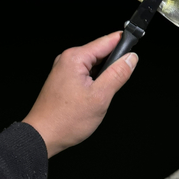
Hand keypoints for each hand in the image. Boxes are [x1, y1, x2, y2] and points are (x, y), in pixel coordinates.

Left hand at [22, 32, 137, 157]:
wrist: (43, 136)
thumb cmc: (66, 120)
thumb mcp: (100, 97)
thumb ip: (118, 74)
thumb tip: (131, 58)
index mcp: (75, 58)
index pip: (107, 41)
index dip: (124, 43)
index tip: (135, 49)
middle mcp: (67, 59)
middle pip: (101, 52)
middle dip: (113, 65)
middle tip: (117, 83)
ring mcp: (64, 69)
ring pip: (94, 64)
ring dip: (103, 76)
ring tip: (102, 94)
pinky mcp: (64, 79)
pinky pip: (86, 73)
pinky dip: (94, 82)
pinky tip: (93, 97)